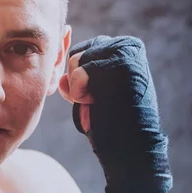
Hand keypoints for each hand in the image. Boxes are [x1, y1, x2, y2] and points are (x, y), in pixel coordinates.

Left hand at [58, 36, 172, 192]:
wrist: (130, 148)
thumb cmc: (111, 121)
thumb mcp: (93, 90)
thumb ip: (80, 72)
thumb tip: (61, 70)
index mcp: (126, 47)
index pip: (81, 51)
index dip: (77, 78)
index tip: (94, 97)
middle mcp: (128, 44)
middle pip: (75, 54)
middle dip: (76, 82)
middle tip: (95, 101)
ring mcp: (124, 53)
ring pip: (75, 61)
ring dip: (78, 87)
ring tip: (97, 102)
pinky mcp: (119, 65)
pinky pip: (79, 73)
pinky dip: (79, 92)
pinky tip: (96, 103)